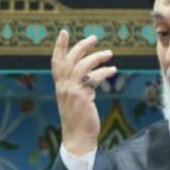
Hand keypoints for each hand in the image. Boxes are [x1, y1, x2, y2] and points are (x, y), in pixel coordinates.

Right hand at [51, 30, 115, 155]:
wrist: (78, 137)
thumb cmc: (79, 119)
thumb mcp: (75, 99)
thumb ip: (78, 85)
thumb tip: (89, 73)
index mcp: (60, 86)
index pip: (56, 62)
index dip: (59, 46)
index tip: (64, 32)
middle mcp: (63, 86)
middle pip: (70, 59)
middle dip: (81, 46)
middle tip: (94, 38)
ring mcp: (71, 91)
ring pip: (82, 66)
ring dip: (96, 57)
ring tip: (109, 53)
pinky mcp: (82, 97)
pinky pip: (93, 78)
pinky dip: (104, 72)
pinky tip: (113, 70)